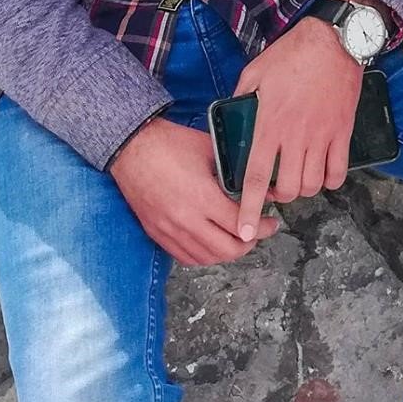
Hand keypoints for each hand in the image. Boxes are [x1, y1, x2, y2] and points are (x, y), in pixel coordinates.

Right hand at [110, 117, 280, 265]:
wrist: (131, 146)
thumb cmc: (170, 143)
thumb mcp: (209, 149)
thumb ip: (236, 169)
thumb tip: (263, 184)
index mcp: (202, 197)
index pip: (241, 225)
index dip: (262, 228)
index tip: (271, 223)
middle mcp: (186, 219)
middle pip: (227, 250)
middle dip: (248, 244)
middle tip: (256, 232)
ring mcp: (169, 230)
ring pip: (207, 258)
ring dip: (226, 252)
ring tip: (236, 238)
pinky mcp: (157, 233)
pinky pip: (185, 257)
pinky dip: (203, 255)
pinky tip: (211, 243)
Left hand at [231, 16, 362, 238]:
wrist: (333, 40)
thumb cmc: (291, 54)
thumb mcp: (254, 72)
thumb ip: (242, 98)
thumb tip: (234, 114)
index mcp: (269, 123)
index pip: (257, 176)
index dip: (249, 208)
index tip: (244, 231)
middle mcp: (296, 135)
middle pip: (288, 189)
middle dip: (279, 198)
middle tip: (275, 189)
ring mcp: (322, 135)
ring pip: (314, 185)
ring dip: (304, 190)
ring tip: (297, 179)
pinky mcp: (342, 132)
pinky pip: (339, 171)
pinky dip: (330, 180)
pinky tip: (322, 171)